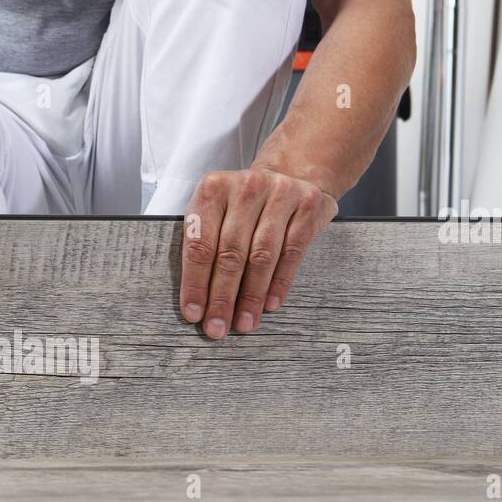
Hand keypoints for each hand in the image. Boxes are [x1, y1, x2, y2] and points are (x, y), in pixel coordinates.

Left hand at [179, 167, 338, 338]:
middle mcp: (246, 187)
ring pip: (262, 256)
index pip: (200, 244)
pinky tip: (269, 304)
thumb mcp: (216, 210)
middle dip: (222, 297)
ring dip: (251, 297)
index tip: (193, 313)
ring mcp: (280, 194)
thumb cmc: (244, 204)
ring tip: (244, 323)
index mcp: (214, 188)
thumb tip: (197, 300)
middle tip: (217, 327)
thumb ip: (204, 244)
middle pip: (230, 253)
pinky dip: (279, 283)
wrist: (293, 174)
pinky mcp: (308, 206)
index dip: (195, 283)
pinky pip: (292, 252)